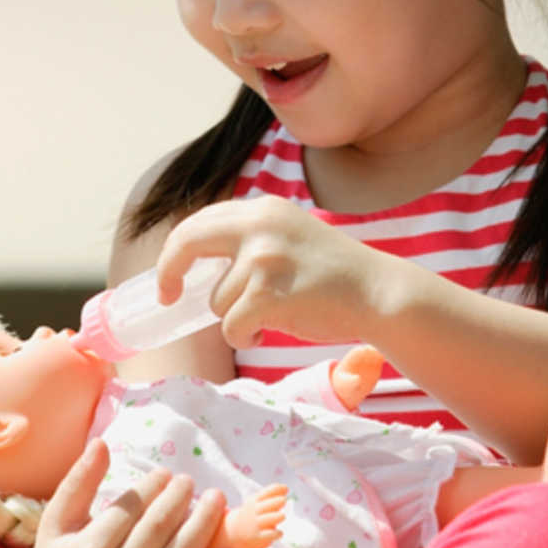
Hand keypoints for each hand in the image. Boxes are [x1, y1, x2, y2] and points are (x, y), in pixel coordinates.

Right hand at [20, 438, 239, 547]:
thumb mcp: (56, 525)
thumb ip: (78, 483)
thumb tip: (101, 443)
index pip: (129, 511)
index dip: (151, 488)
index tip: (165, 474)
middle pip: (158, 531)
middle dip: (179, 500)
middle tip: (190, 482)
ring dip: (204, 526)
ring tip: (216, 501)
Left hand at [156, 198, 380, 349]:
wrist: (379, 293)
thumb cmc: (334, 276)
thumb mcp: (290, 237)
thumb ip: (250, 240)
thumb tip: (195, 267)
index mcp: (263, 210)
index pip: (200, 221)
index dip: (178, 250)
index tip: (172, 276)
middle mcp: (259, 226)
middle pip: (187, 243)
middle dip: (169, 272)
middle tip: (168, 297)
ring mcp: (263, 259)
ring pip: (216, 301)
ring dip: (236, 319)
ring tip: (271, 318)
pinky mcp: (269, 295)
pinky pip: (231, 328)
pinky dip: (245, 338)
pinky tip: (269, 333)